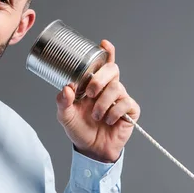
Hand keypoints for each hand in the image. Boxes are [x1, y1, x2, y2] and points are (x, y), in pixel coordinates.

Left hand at [55, 40, 139, 162]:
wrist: (91, 149)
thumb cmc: (79, 129)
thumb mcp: (65, 115)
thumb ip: (63, 101)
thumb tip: (66, 87)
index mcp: (93, 85)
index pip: (102, 64)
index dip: (106, 52)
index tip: (104, 43)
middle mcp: (108, 88)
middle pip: (112, 70)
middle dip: (100, 79)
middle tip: (89, 93)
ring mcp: (120, 98)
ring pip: (116, 88)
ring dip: (103, 103)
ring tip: (96, 116)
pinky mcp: (130, 110)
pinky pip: (125, 103)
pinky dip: (114, 113)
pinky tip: (109, 121)